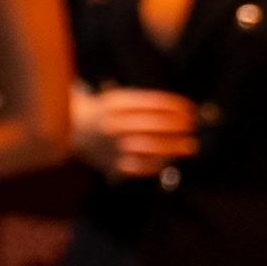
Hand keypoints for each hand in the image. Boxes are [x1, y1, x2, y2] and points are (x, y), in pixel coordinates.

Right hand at [74, 86, 200, 178]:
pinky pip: (140, 166)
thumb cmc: (106, 113)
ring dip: (173, 147)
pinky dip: (158, 163)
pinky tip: (169, 159)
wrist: (75, 130)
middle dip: (178, 126)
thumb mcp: (120, 99)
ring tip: (188, 146)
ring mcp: (112, 145)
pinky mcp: (112, 164)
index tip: (190, 109)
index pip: (153, 104)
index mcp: (115, 104)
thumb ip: (147, 103)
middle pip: (153, 125)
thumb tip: (181, 113)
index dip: (176, 107)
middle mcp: (113, 124)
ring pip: (150, 147)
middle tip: (191, 127)